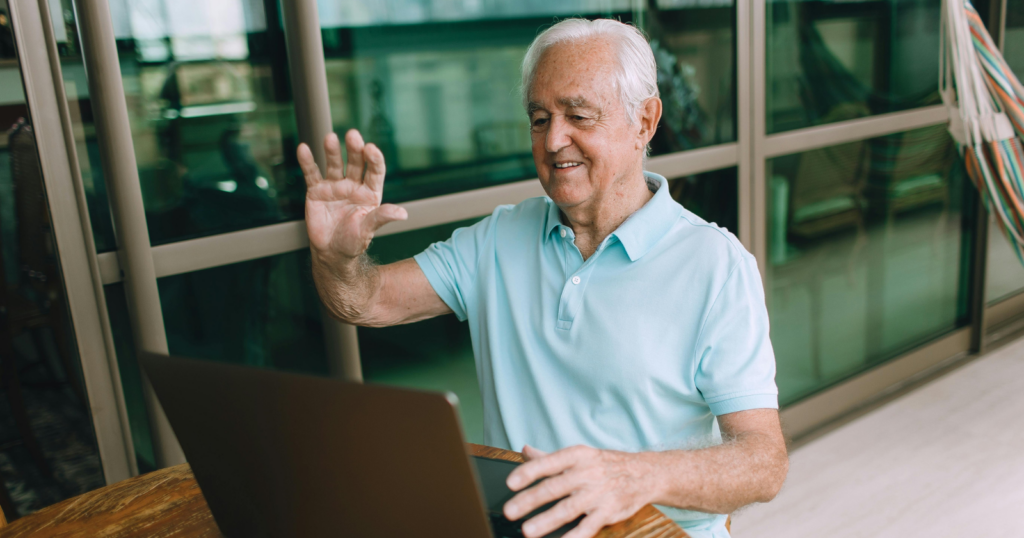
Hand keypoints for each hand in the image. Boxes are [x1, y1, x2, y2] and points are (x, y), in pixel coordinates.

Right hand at [298, 130, 407, 261]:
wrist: (331, 252)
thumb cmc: (353, 241)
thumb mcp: (368, 229)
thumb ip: (382, 217)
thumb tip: (403, 213)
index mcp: (370, 193)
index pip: (374, 171)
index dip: (374, 159)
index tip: (371, 148)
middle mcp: (354, 186)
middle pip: (355, 163)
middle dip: (354, 149)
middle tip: (353, 136)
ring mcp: (335, 186)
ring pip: (334, 164)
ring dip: (332, 151)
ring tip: (330, 138)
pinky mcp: (317, 190)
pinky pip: (312, 173)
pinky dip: (307, 161)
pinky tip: (303, 148)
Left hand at [503, 445, 656, 537]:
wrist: (645, 473)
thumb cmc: (606, 464)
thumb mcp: (580, 455)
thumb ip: (550, 457)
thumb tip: (525, 451)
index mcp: (577, 456)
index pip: (549, 463)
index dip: (529, 472)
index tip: (510, 483)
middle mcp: (587, 473)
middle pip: (554, 488)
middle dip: (530, 500)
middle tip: (509, 511)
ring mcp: (599, 494)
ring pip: (568, 509)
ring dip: (546, 521)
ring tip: (527, 531)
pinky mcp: (609, 511)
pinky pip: (589, 526)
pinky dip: (575, 536)